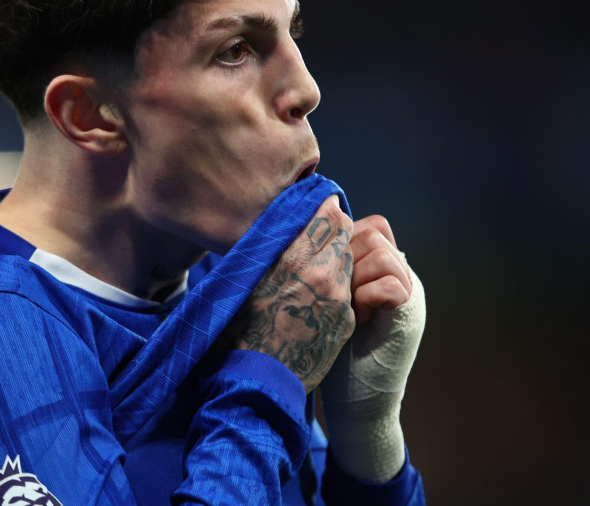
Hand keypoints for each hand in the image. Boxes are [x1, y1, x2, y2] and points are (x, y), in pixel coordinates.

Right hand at [224, 195, 355, 392]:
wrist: (259, 383)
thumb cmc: (240, 331)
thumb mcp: (245, 281)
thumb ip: (267, 250)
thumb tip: (278, 227)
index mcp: (294, 260)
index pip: (328, 215)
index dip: (325, 207)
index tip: (319, 207)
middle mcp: (323, 275)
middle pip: (345, 233)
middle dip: (334, 229)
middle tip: (320, 232)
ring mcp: (339, 299)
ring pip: (349, 260)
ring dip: (337, 257)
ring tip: (317, 266)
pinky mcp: (348, 320)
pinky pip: (349, 290)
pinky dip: (339, 286)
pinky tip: (319, 297)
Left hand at [319, 214, 425, 482]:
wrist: (356, 402)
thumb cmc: (333, 351)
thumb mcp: (332, 299)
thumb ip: (337, 267)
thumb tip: (315, 231)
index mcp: (384, 269)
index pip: (372, 226)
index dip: (346, 239)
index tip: (329, 273)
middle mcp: (401, 275)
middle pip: (374, 232)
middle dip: (347, 257)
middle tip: (338, 296)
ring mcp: (410, 293)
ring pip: (381, 252)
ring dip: (355, 278)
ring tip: (349, 310)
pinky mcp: (409, 315)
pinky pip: (389, 283)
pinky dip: (366, 297)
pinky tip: (358, 319)